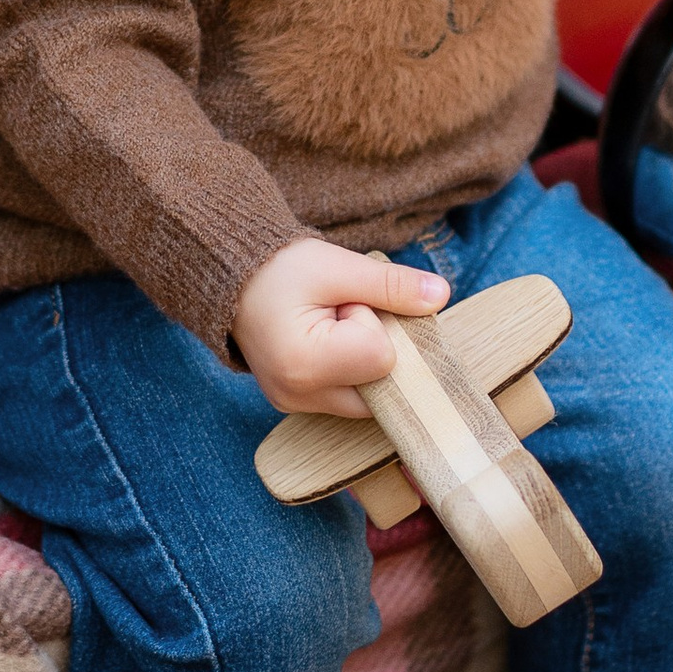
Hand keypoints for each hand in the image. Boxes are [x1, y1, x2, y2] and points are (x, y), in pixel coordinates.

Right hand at [231, 237, 448, 419]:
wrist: (232, 276)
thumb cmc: (279, 267)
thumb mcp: (338, 266)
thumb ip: (392, 285)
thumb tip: (441, 295)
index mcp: (305, 363)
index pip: (382, 357)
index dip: (372, 322)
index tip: (341, 303)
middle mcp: (298, 396)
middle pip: (381, 385)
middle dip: (372, 346)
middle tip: (336, 314)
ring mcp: (296, 405)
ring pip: (370, 396)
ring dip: (363, 361)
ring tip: (328, 326)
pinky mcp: (297, 405)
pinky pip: (350, 397)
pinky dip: (350, 371)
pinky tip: (325, 342)